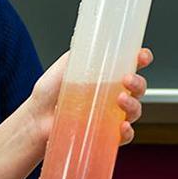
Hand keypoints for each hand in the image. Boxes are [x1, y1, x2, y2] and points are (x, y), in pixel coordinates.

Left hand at [29, 48, 152, 145]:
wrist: (35, 119)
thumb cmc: (48, 94)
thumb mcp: (63, 67)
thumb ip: (77, 54)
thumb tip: (88, 41)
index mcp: (106, 76)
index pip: (131, 65)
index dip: (142, 59)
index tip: (142, 56)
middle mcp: (112, 95)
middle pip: (138, 88)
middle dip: (138, 83)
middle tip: (127, 79)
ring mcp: (111, 116)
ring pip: (135, 110)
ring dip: (134, 105)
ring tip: (120, 100)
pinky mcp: (105, 135)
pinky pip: (124, 136)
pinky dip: (127, 132)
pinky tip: (122, 127)